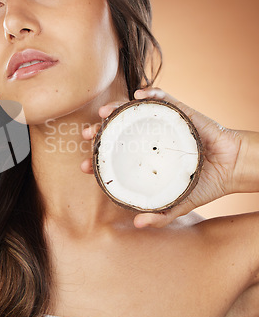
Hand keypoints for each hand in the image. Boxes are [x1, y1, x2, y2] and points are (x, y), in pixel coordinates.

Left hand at [80, 87, 242, 227]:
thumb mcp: (179, 202)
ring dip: (116, 108)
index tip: (84, 166)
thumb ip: (160, 214)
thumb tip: (138, 223)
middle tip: (86, 136)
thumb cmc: (203, 183)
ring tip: (104, 113)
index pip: (114, 155)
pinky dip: (150, 93)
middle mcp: (147, 139)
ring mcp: (161, 123)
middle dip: (98, 131)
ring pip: (133, 111)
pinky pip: (162, 98)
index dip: (96, 159)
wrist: (232, 167)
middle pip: (116, 130)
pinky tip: (138, 95)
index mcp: (143, 158)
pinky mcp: (179, 111)